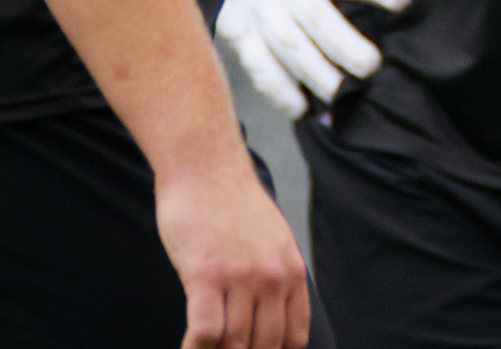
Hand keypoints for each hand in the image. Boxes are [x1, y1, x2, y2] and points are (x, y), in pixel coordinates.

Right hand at [154, 159, 310, 348]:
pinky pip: (206, 332)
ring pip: (234, 344)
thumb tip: (267, 316)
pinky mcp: (206, 275)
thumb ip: (275, 276)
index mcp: (291, 272)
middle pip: (264, 346)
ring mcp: (240, 278)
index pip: (294, 336)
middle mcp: (272, 278)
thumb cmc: (232, 206)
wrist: (206, 169)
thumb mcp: (273, 240)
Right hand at [215, 0, 411, 117]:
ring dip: (317, 76)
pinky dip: (279, 91)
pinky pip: (258, 65)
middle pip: (318, 16)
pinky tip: (302, 109)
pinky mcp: (237, 32)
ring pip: (290, 46)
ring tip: (341, 96)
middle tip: (372, 68)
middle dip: (347, 46)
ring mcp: (260, 9)